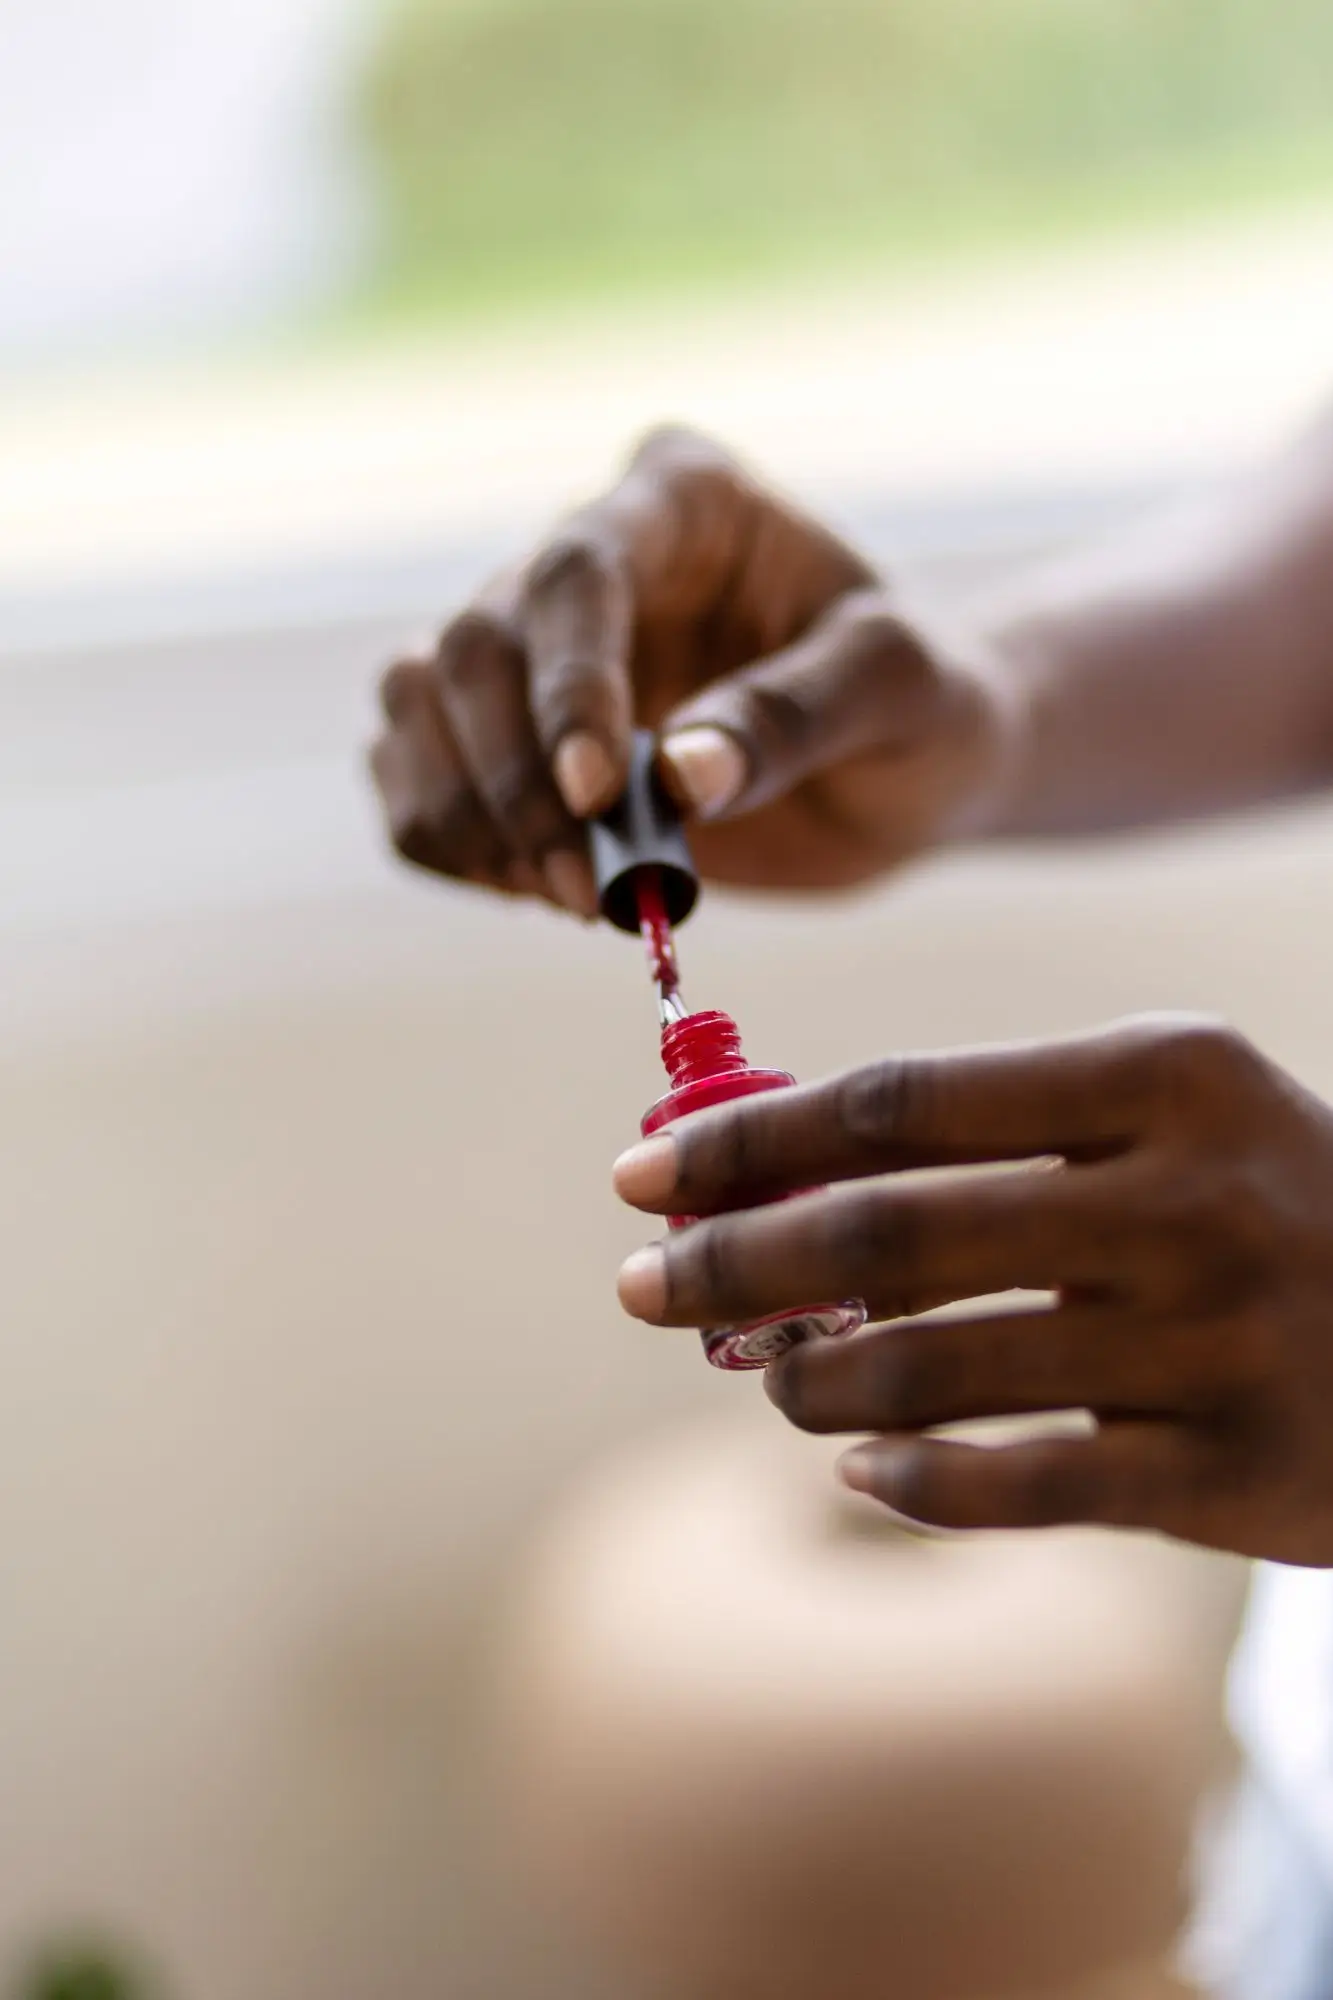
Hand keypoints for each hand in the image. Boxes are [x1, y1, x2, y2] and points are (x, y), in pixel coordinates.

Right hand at [370, 427, 1016, 914]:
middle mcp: (589, 555)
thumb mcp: (901, 693)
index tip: (599, 796)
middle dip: (514, 782)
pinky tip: (535, 887)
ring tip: (572, 896)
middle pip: (472, 646)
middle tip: (586, 885)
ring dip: (469, 818)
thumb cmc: (921, 707)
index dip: (568, 686)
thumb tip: (682, 777)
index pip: (577, 571)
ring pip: (416, 704)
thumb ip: (796, 716)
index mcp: (686, 501)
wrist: (903, 771)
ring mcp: (535, 645)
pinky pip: (414, 775)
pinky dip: (451, 844)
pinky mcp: (505, 733)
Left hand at [613, 1013, 1332, 1566]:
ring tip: (766, 1377)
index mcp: (1163, 1077)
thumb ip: (993, 1126)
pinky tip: (854, 1466)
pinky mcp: (1232, 1470)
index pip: (900, 1101)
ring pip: (934, 1373)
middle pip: (890, 1235)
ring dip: (809, 1381)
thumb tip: (774, 1165)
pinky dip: (911, 1480)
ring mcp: (1215, 1339)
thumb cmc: (1269, 1197)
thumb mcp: (1167, 1113)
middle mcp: (1190, 1199)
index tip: (645, 1173)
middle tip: (641, 1285)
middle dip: (733, 1263)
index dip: (751, 1140)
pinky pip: (1023, 1488)